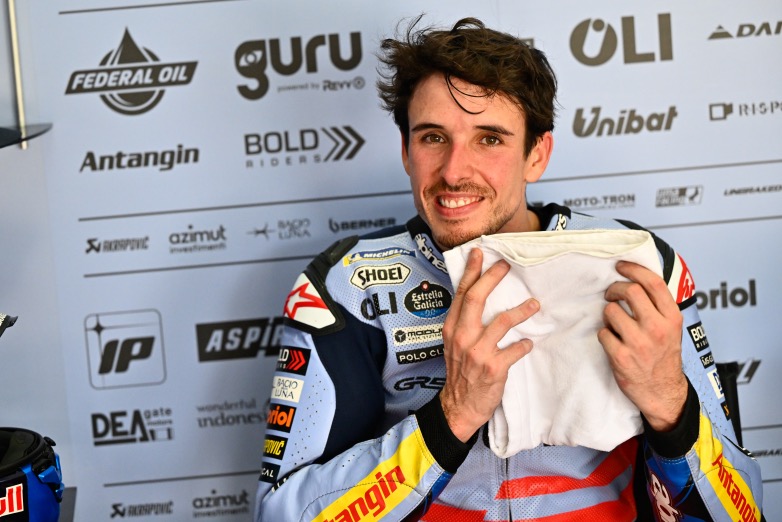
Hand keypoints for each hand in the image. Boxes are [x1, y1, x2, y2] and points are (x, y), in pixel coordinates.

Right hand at [440, 248, 539, 441]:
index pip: (461, 294)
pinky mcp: (493, 367)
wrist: (458, 407)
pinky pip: (515, 350)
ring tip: (534, 304)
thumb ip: (463, 323)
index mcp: (451, 329)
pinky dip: (524, 345)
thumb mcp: (453, 344)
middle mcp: (462, 337)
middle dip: (492, 278)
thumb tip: (478, 297)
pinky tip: (529, 343)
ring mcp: (477, 352)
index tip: (480, 254)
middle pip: (476, 299)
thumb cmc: (460, 373)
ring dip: (521, 310)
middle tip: (506, 266)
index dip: (471, 272)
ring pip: (501, 322)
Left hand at [598, 261, 687, 431]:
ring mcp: (638, 343)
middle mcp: (657, 328)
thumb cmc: (664, 357)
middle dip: (614, 289)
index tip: (621, 266)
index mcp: (672, 318)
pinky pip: (602, 332)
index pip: (652, 282)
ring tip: (616, 324)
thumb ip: (658, 306)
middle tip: (611, 294)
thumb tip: (636, 279)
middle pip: (629, 291)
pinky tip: (614, 342)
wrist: (663, 392)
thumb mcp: (671, 328)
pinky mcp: (621, 356)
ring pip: (611, 311)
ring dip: (608, 315)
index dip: (633, 269)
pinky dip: (605, 334)